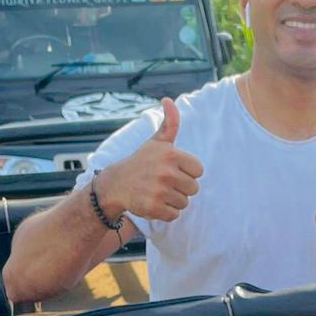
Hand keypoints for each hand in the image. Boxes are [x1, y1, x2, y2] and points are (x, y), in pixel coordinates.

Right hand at [102, 98, 203, 222]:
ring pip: (184, 203)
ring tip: (157, 192)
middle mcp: (166, 172)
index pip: (199, 171)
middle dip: (181, 188)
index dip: (188, 172)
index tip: (173, 170)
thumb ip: (169, 123)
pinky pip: (174, 215)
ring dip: (173, 201)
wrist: (116, 184)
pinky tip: (153, 202)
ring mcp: (159, 191)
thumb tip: (168, 100)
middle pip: (194, 189)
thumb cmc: (141, 162)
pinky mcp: (153, 207)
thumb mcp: (156, 141)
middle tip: (164, 183)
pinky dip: (166, 212)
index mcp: (171, 155)